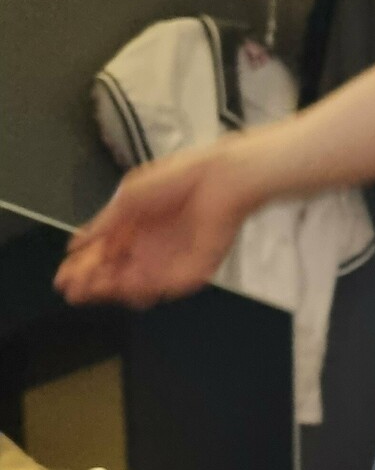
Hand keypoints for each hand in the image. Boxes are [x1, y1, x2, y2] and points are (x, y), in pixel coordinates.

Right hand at [55, 138, 260, 309]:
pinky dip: (143, 288)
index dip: (82, 269)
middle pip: (116, 276)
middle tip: (72, 290)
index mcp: (133, 230)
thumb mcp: (128, 197)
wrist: (217, 179)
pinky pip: (164, 287)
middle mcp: (149, 250)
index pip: (103, 257)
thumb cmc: (176, 180)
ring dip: (112, 290)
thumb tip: (76, 243)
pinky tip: (124, 286)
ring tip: (92, 289)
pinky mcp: (192, 272)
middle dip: (92, 284)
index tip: (63, 278)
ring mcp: (170, 262)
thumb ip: (105, 223)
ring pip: (136, 287)